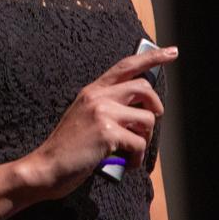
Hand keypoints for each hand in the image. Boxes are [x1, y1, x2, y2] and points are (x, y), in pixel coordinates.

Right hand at [27, 46, 176, 199]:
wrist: (46, 167)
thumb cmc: (68, 148)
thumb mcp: (84, 117)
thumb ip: (107, 107)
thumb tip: (140, 111)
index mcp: (92, 91)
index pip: (126, 65)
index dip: (152, 58)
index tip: (172, 52)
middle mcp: (97, 96)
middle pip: (144, 88)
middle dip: (155, 108)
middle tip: (146, 126)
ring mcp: (102, 113)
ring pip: (147, 119)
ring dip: (145, 139)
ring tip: (130, 151)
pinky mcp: (106, 133)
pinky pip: (139, 144)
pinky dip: (137, 159)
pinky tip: (126, 163)